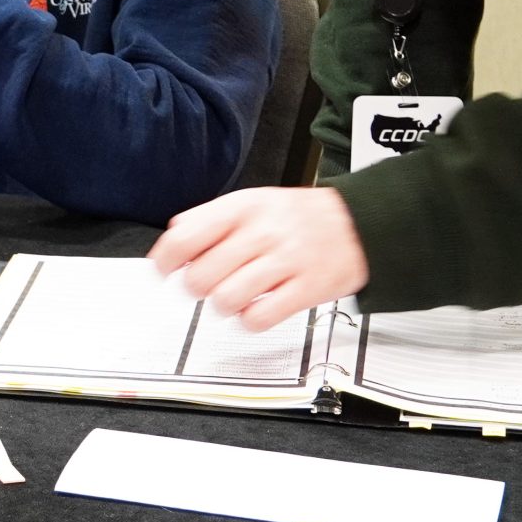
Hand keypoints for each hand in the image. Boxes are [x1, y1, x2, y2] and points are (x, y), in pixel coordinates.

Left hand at [148, 187, 368, 330]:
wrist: (360, 222)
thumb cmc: (299, 215)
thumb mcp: (251, 201)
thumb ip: (210, 218)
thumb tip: (173, 238)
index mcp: (241, 208)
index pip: (184, 237)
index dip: (165, 260)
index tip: (162, 271)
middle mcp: (262, 233)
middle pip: (202, 274)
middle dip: (195, 287)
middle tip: (203, 287)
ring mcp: (286, 261)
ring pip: (228, 298)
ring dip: (221, 306)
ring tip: (229, 299)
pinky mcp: (308, 289)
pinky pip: (262, 316)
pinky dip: (250, 320)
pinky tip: (254, 310)